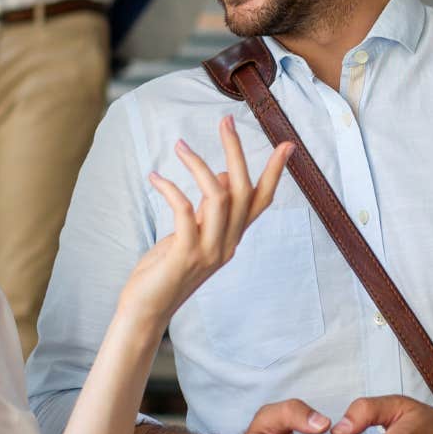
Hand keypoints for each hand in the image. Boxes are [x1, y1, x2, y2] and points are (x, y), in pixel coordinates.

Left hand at [117, 116, 293, 323]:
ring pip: (219, 197)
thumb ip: (211, 212)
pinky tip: (155, 178)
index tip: (286, 144)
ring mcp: (209, 252)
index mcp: (232, 239)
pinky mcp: (185, 255)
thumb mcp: (193, 236)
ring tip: (179, 146)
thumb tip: (227, 177)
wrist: (146, 311)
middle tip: (225, 121)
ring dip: (199, 165)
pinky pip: (185, 211)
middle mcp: (227, 245)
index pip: (261, 201)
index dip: (274, 173)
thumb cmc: (165, 272)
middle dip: (236, 152)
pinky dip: (171, 188)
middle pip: (244, 191)